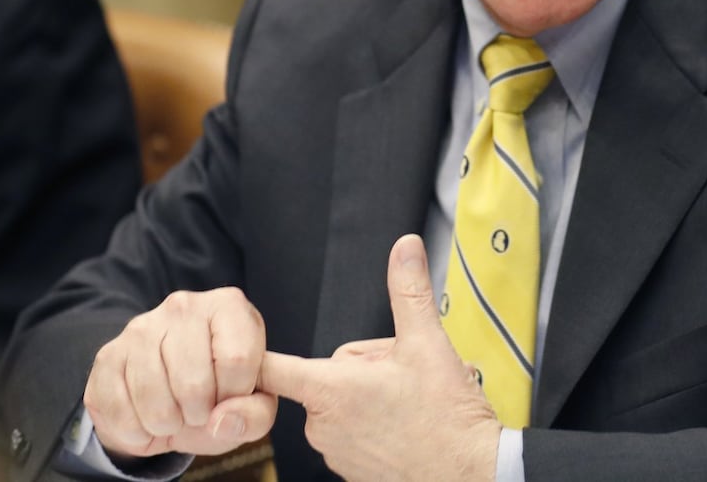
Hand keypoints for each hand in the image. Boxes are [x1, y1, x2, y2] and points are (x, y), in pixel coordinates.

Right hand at [84, 287, 277, 458]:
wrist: (165, 399)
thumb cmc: (217, 394)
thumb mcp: (251, 405)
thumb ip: (256, 414)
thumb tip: (222, 420)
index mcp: (228, 306)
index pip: (238, 361)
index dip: (235, 395)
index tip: (230, 395)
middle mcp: (183, 306)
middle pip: (195, 384)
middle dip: (200, 414)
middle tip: (198, 409)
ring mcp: (140, 328)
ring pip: (156, 402)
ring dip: (168, 425)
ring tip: (174, 414)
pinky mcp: (107, 356)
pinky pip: (120, 412)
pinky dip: (136, 432)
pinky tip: (145, 419)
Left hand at [259, 234, 501, 480]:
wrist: (469, 473)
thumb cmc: (446, 417)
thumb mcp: (428, 342)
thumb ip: (409, 290)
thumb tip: (404, 247)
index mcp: (331, 390)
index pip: (272, 368)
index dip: (255, 356)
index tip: (237, 353)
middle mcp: (323, 426)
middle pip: (329, 374)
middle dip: (364, 367)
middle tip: (402, 374)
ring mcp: (336, 452)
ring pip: (343, 402)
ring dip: (371, 395)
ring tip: (409, 400)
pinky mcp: (352, 470)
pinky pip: (354, 431)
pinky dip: (376, 423)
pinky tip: (407, 422)